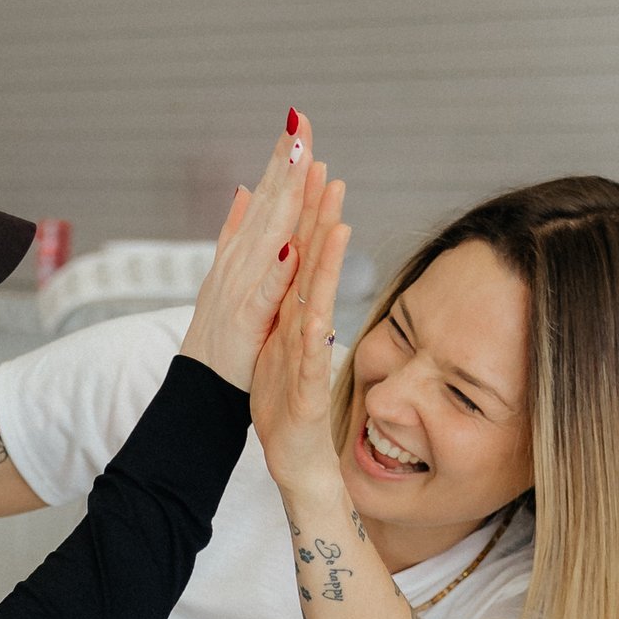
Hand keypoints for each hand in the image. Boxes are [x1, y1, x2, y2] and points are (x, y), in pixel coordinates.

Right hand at [179, 114, 339, 394]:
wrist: (200, 389)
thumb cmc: (221, 336)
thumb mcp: (230, 276)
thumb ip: (237, 231)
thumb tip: (244, 189)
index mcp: (242, 252)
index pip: (266, 197)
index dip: (282, 159)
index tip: (298, 121)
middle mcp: (239, 262)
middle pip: (268, 205)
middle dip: (284, 162)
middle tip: (301, 121)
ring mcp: (241, 288)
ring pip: (269, 237)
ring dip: (285, 201)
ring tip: (303, 165)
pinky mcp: (247, 321)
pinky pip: (266, 293)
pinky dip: (277, 270)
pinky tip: (291, 247)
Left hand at [249, 176, 354, 506]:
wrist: (296, 454)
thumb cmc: (289, 398)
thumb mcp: (281, 337)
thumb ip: (286, 297)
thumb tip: (287, 255)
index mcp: (296, 312)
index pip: (301, 253)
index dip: (304, 210)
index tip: (307, 165)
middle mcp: (310, 327)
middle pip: (317, 268)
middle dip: (323, 220)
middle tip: (331, 173)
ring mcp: (311, 357)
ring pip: (320, 303)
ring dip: (329, 266)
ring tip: (337, 224)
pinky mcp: (308, 389)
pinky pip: (312, 360)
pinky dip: (314, 336)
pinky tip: (318, 313)